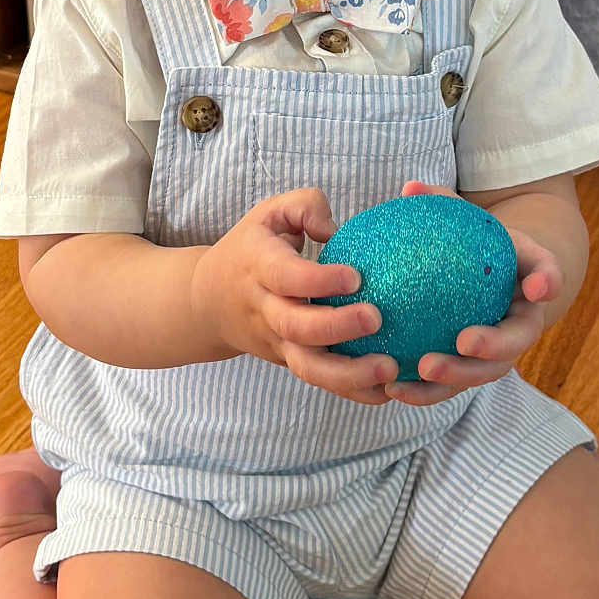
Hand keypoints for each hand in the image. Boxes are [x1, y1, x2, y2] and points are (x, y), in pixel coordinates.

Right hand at [191, 187, 398, 404]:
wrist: (208, 301)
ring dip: (349, 373)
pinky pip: (320, 381)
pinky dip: (353, 391)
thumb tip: (335, 230)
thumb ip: (305, 207)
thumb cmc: (251, 248)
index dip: (318, 280)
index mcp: (259, 266)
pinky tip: (388, 390)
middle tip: (376, 318)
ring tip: (389, 368)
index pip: (285, 276)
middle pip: (296, 328)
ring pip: (307, 367)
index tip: (355, 277)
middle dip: (336, 326)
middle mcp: (265, 309)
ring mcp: (277, 342)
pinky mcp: (290, 362)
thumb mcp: (270, 213)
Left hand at [385, 180, 562, 406]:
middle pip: (515, 340)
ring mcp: (497, 352)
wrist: (481, 279)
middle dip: (493, 347)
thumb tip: (410, 188)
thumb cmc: (471, 243)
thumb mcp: (463, 219)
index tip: (538, 286)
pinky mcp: (470, 371)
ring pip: (484, 372)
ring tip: (421, 371)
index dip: (547, 280)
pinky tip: (393, 388)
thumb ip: (440, 204)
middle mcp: (520, 321)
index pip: (547, 273)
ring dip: (456, 378)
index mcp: (528, 278)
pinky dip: (426, 391)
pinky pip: (452, 386)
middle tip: (463, 343)